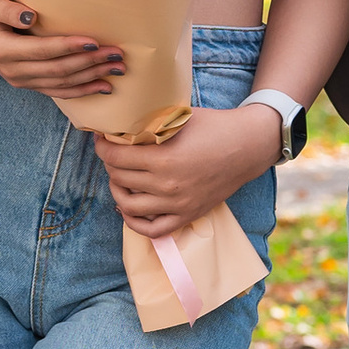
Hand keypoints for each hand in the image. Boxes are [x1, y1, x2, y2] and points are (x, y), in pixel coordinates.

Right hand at [0, 0, 127, 95]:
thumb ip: (7, 8)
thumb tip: (31, 17)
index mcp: (4, 51)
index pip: (44, 51)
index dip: (71, 47)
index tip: (95, 41)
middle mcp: (14, 71)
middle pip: (58, 71)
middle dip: (90, 64)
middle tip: (117, 55)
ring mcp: (21, 80)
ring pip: (62, 84)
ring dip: (91, 79)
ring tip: (118, 71)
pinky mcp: (28, 82)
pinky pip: (58, 91)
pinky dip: (81, 90)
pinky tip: (102, 87)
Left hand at [95, 103, 278, 240]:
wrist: (247, 147)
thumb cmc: (213, 126)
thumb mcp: (178, 118)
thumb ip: (149, 124)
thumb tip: (119, 125)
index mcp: (164, 159)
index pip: (116, 158)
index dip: (102, 147)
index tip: (101, 139)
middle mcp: (168, 186)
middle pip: (120, 179)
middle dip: (109, 164)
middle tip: (111, 154)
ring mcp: (177, 204)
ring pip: (129, 206)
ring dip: (117, 191)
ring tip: (118, 178)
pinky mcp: (187, 215)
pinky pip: (152, 230)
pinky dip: (134, 222)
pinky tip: (128, 207)